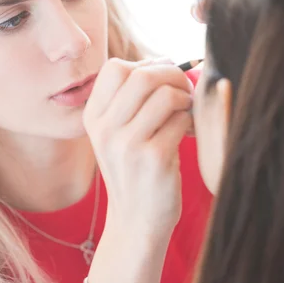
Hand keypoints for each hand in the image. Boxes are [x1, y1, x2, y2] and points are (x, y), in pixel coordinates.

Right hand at [84, 57, 192, 244]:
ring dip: (184, 98)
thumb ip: (132, 100)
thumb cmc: (135, 171)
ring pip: (165, 94)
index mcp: (93, 118)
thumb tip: (167, 62)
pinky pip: (181, 118)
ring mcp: (127, 144)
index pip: (115, 68)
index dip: (144, 65)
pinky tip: (186, 133)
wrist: (137, 220)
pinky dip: (190, 121)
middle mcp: (105, 129)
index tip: (161, 78)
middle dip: (172, 75)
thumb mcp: (117, 135)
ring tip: (186, 112)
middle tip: (184, 90)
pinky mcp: (154, 158)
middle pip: (142, 75)